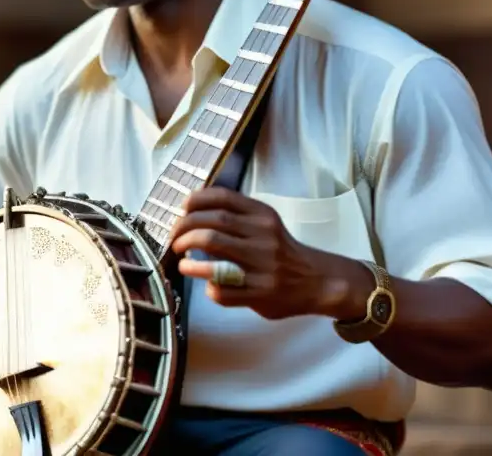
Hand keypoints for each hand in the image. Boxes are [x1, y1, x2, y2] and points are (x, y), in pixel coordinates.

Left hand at [170, 187, 357, 319]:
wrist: (316, 281)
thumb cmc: (281, 251)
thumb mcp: (266, 224)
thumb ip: (237, 215)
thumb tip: (191, 210)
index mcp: (263, 216)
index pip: (223, 197)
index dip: (196, 200)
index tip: (182, 208)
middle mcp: (263, 237)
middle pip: (213, 223)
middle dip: (184, 229)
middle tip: (175, 238)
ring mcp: (261, 266)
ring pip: (213, 250)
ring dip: (188, 254)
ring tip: (181, 259)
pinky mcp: (259, 293)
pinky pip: (221, 289)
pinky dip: (207, 286)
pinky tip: (206, 283)